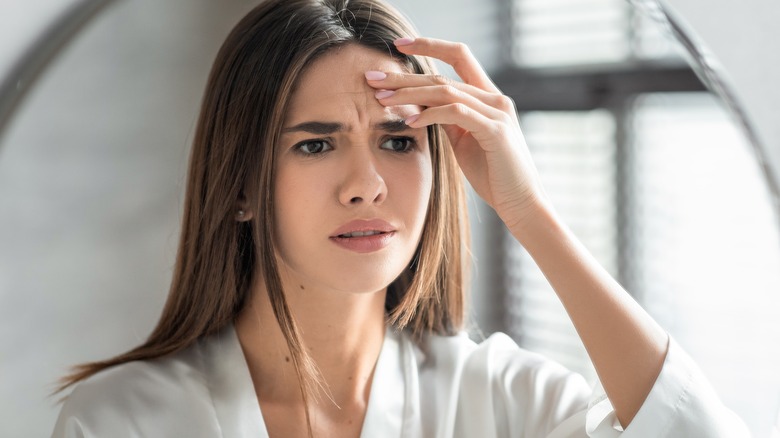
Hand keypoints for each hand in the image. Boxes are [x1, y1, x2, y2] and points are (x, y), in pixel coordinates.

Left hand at [366, 37, 550, 229]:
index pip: (459, 56)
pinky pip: (457, 113)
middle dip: (404, 77)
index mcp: (488, 97)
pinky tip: (410, 121)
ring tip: (382, 99)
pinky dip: (430, 114)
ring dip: (409, 94)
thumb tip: (420, 105)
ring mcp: (497, 112)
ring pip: (446, 92)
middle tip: (372, 78)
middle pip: (442, 77)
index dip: (429, 46)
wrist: (521, 202)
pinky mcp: (495, 131)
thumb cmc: (492, 174)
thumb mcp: (463, 141)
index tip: (398, 45)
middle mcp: (495, 98)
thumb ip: (447, 119)